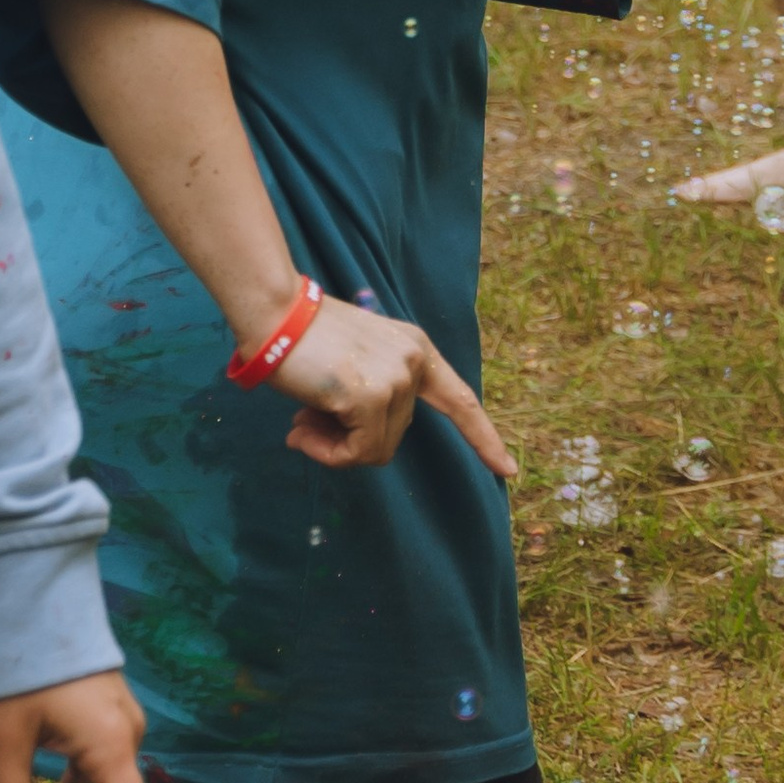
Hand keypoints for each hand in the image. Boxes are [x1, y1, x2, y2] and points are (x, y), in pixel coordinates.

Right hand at [267, 296, 513, 479]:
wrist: (275, 313)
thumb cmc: (304, 338)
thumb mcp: (355, 362)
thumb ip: (369, 397)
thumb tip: (350, 446)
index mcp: (414, 350)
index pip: (459, 399)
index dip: (482, 437)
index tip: (508, 469)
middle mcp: (413, 362)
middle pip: (395, 435)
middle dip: (350, 439)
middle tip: (308, 422)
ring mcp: (396, 379)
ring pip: (374, 450)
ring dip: (333, 448)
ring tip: (301, 423)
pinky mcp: (372, 397)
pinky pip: (356, 453)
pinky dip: (327, 453)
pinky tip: (300, 429)